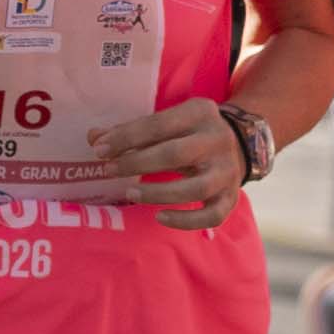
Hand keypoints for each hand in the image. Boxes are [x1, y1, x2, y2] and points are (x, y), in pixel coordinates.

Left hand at [93, 98, 245, 229]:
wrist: (239, 143)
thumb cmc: (188, 133)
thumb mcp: (166, 122)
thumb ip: (130, 131)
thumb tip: (94, 137)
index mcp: (200, 113)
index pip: (158, 124)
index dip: (126, 138)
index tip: (99, 150)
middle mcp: (218, 140)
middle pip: (175, 154)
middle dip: (137, 163)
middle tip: (110, 170)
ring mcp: (228, 171)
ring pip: (195, 188)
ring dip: (158, 193)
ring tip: (130, 193)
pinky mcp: (231, 196)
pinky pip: (212, 216)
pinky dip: (186, 221)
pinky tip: (159, 217)